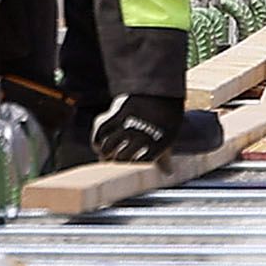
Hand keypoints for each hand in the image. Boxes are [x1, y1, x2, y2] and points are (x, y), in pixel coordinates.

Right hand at [93, 95, 219, 162]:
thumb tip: (168, 173)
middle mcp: (143, 135)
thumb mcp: (168, 138)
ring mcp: (130, 124)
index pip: (140, 164)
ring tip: (104, 157)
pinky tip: (98, 146)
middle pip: (121, 158)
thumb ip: (164, 157)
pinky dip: (97, 140)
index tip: (125, 173)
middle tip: (110, 167)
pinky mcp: (119, 114)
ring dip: (104, 154)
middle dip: (114, 165)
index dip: (130, 170)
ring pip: (109, 145)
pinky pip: (103, 130)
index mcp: (158, 143)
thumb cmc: (166, 120)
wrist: (163, 92)